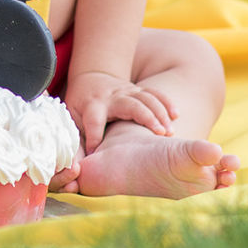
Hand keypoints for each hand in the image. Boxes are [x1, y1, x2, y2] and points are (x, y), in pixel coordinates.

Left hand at [62, 69, 176, 153]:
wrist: (90, 79)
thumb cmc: (81, 107)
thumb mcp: (71, 122)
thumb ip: (74, 144)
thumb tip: (72, 169)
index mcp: (91, 106)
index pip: (94, 122)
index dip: (95, 138)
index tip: (98, 153)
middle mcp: (111, 97)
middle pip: (130, 105)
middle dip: (145, 118)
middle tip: (160, 135)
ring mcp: (126, 91)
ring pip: (146, 98)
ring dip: (160, 113)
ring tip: (170, 132)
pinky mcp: (137, 90)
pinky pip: (154, 92)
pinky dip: (166, 102)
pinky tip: (176, 115)